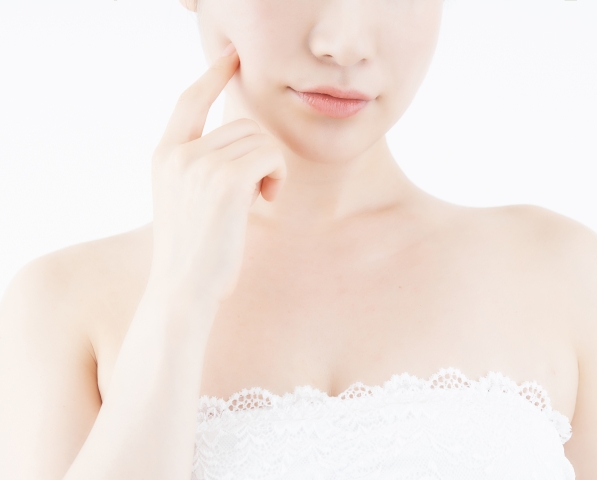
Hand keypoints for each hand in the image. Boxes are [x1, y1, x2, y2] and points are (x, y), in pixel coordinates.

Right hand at [148, 44, 285, 311]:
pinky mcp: (225, 182)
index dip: (213, 75)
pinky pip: (270, 156)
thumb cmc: (196, 252)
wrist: (183, 291)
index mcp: (165, 156)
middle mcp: (177, 154)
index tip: (231, 57)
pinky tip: (268, 201)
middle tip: (257, 191)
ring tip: (259, 200)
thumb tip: (245, 139)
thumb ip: (203, 164)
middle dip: (259, 155)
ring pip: (259, 140)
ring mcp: (198, 166)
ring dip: (270, 168)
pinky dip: (277, 176)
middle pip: (243, 125)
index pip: (189, 101)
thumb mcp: (188, 200)